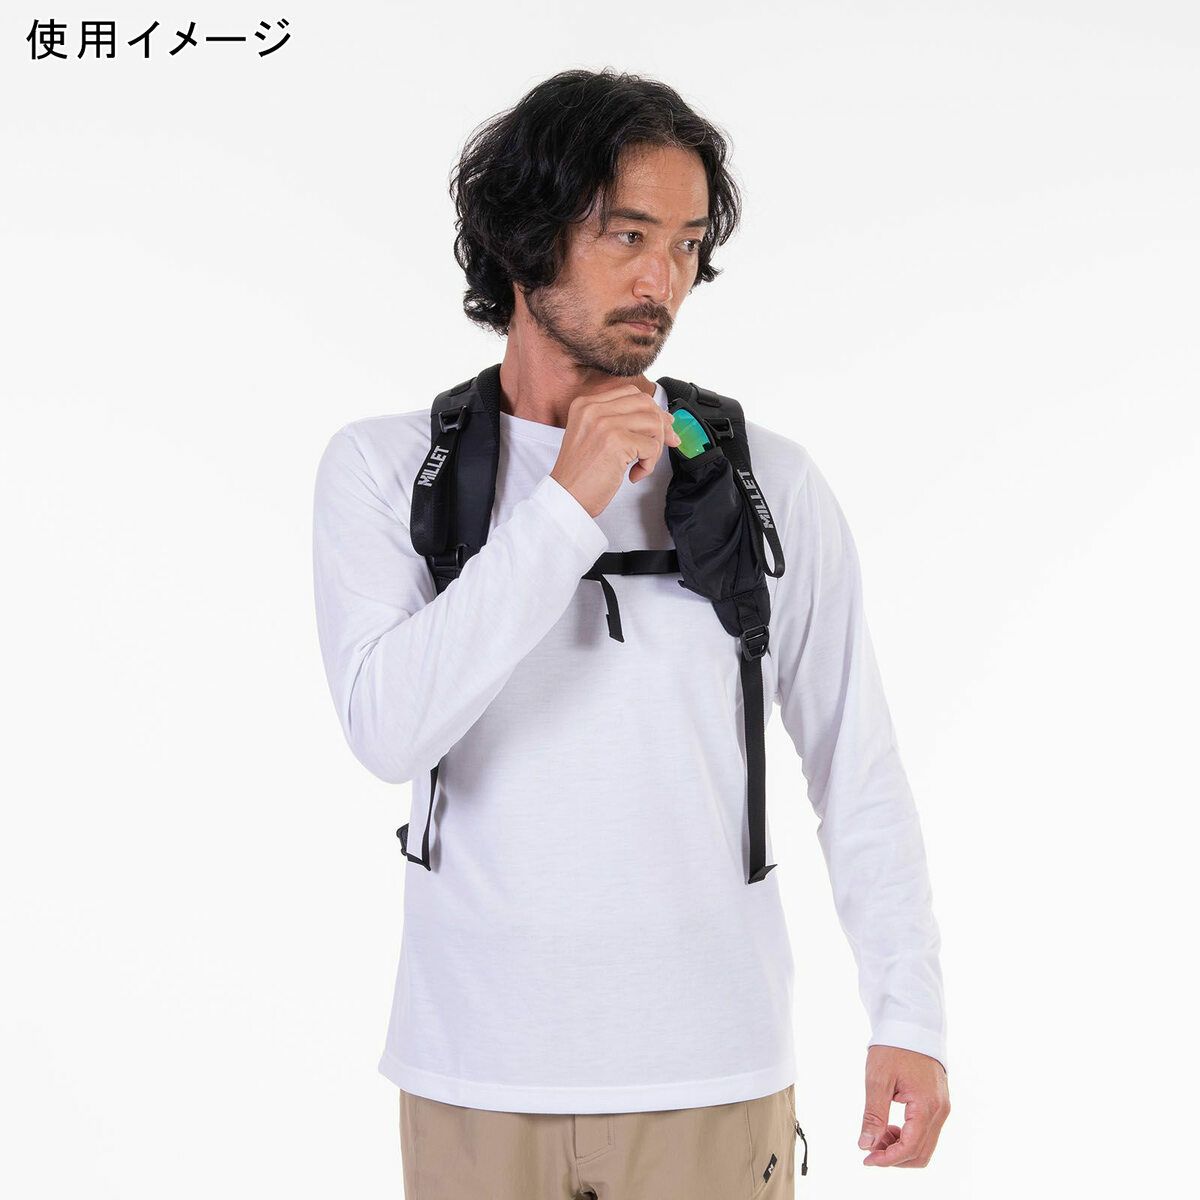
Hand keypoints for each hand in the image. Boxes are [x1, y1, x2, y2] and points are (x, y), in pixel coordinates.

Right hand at [549, 384, 680, 518]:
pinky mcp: (616, 442)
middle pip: (645, 404)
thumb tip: (661, 418)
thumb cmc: (581, 475)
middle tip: (666, 443)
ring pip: (653, 423)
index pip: (630, 393)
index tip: (662, 426)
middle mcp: (593, 409)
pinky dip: (649, 465)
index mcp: (586, 404)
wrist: (566, 497)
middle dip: (661, 425)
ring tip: (643, 464)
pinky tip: (634, 475)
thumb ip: (618, 422)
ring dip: (656, 447)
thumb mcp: (593, 437)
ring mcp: (605, 424)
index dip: (651, 409)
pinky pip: (651, 447)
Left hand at [858, 1044, 949, 1167]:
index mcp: (926, 1105)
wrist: (912, 1024)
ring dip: (901, 1148)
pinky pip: (927, 1131)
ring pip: (925, 1145)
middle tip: (870, 1148)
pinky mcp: (938, 1103)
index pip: (910, 1147)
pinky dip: (909, 1137)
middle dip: (894, 1157)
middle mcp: (940, 1111)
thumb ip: (873, 1115)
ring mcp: (942, 1108)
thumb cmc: (894, 1047)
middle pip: (920, 1153)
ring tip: (878, 1134)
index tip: (867, 1159)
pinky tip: (890, 1126)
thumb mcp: (878, 1079)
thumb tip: (866, 1144)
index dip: (887, 1159)